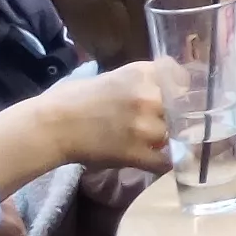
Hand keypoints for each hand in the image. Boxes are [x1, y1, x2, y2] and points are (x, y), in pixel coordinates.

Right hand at [53, 63, 171, 171]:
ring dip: (168, 139)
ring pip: (175, 134)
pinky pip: (166, 161)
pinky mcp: (138, 152)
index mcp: (142, 72)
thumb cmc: (73, 98)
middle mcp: (149, 95)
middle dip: (176, 115)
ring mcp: (145, 125)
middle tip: (166, 122)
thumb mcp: (112, 77)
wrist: (52, 124)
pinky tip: (154, 158)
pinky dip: (163, 162)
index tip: (178, 97)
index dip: (181, 89)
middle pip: (182, 107)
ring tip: (153, 141)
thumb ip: (140, 82)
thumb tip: (164, 91)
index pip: (180, 77)